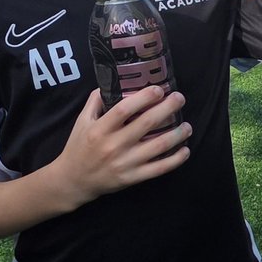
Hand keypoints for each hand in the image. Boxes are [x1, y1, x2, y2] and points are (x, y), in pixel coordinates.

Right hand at [56, 86, 191, 202]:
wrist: (73, 181)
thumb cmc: (79, 147)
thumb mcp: (82, 121)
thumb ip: (95, 100)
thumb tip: (112, 80)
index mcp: (100, 129)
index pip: (124, 109)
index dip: (144, 97)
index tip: (158, 89)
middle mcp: (113, 145)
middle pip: (147, 123)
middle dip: (168, 108)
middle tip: (180, 98)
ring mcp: (125, 163)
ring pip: (159, 146)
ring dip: (178, 134)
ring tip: (187, 125)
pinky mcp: (133, 177)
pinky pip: (160, 168)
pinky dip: (176, 159)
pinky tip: (185, 149)